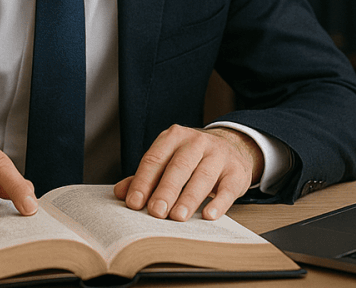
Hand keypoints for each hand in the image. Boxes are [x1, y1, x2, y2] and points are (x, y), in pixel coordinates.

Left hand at [113, 125, 261, 221]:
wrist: (232, 148)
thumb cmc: (191, 160)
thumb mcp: (168, 161)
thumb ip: (144, 177)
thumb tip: (120, 193)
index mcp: (173, 137)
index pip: (155, 159)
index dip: (143, 181)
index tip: (134, 203)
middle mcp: (196, 142)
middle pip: (178, 167)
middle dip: (165, 190)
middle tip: (156, 212)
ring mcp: (218, 155)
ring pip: (202, 176)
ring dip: (189, 198)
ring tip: (177, 217)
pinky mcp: (236, 171)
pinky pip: (227, 188)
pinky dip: (218, 203)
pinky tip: (208, 215)